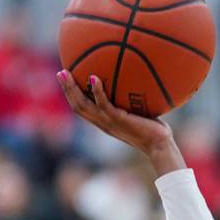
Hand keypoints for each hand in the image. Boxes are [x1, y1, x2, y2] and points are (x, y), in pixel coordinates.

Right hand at [57, 72, 181, 171]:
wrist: (159, 146)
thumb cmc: (153, 130)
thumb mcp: (139, 114)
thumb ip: (133, 102)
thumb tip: (138, 82)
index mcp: (104, 122)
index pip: (83, 110)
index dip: (72, 96)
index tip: (67, 81)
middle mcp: (103, 123)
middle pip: (77, 106)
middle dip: (66, 90)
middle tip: (60, 73)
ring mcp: (109, 122)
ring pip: (83, 105)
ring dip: (72, 89)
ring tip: (65, 73)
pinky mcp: (118, 120)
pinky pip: (103, 104)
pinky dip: (97, 91)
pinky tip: (93, 77)